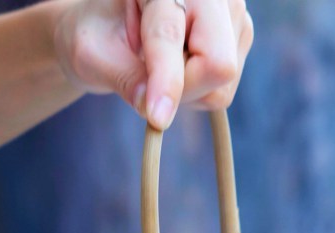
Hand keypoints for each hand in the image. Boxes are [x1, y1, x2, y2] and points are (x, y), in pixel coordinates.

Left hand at [54, 0, 252, 129]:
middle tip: (146, 80)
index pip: (170, 36)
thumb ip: (122, 78)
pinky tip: (179, 65)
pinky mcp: (242, 34)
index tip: (158, 118)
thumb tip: (157, 112)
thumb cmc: (100, 32)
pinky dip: (197, 90)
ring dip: (185, 88)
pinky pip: (223, 89)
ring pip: (222, 81)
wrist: (116, 23)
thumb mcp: (93, 53)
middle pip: (217, 63)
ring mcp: (232, 12)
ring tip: (158, 63)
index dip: (166, 79)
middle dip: (182, 88)